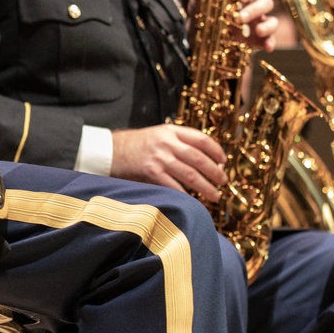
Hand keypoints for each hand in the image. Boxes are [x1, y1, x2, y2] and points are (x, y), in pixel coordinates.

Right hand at [110, 124, 227, 201]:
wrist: (110, 151)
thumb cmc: (136, 146)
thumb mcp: (158, 135)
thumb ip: (177, 142)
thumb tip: (203, 160)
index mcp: (171, 131)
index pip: (201, 139)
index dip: (216, 150)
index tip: (223, 161)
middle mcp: (167, 142)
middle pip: (199, 158)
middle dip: (214, 172)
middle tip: (223, 182)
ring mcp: (159, 157)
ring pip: (190, 174)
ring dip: (206, 187)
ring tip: (215, 195)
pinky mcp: (151, 172)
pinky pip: (174, 186)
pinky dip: (186, 195)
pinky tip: (193, 201)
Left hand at [187, 0, 277, 49]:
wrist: (198, 40)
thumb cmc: (202, 15)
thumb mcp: (199, 2)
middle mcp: (254, 6)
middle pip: (266, 1)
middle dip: (255, 9)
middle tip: (240, 17)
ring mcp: (258, 23)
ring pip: (273, 19)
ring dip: (267, 25)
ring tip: (257, 30)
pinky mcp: (259, 39)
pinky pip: (271, 39)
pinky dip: (271, 42)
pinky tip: (267, 47)